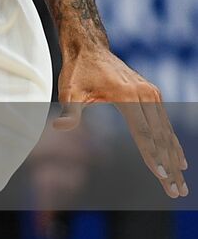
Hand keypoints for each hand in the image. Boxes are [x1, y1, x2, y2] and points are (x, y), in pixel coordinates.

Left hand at [54, 43, 187, 197]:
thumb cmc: (77, 71)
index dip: (151, 155)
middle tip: (176, 191)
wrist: (90, 47)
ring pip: (166, 132)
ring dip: (173, 159)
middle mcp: (145, 94)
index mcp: (127, 95)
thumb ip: (70, 111)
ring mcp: (151, 94)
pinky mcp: (152, 94)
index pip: (142, 132)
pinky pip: (165, 123)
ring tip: (180, 183)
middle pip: (159, 137)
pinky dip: (172, 143)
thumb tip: (58, 127)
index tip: (160, 175)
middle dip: (167, 167)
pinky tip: (178, 161)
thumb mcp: (69, 91)